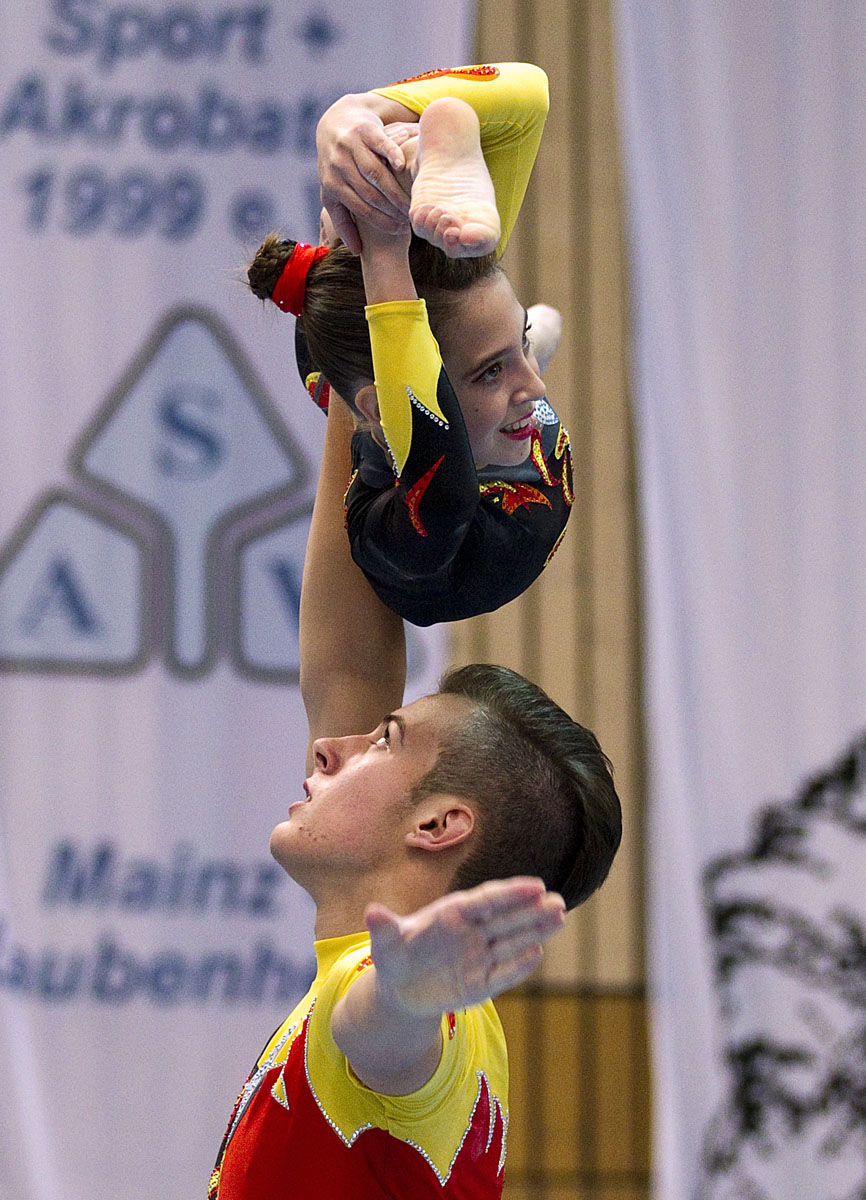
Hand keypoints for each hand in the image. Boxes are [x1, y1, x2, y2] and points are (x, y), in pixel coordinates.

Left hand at [317, 95, 413, 253]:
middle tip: (409, 217)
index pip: (361, 209)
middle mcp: (339, 164)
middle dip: (391, 208)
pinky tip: (403, 165)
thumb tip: (357, 251)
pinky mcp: (364, 130)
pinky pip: (380, 144)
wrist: (335, 124)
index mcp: (332, 184)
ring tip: (411, 201)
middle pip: (370, 193)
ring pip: (376, 172)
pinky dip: (391, 154)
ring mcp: (351, 146)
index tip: (399, 230)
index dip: (381, 222)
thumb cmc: (338, 167)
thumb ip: (343, 221)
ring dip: (395, 189)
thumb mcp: (334, 193)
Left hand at [365, 877, 565, 1016]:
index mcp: (453, 913)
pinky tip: (536, 954)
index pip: (487, 900)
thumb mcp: (385, 943)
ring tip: (559, 917)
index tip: (536, 885)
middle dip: (532, 911)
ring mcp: (480, 956)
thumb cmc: (394, 955)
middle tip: (559, 902)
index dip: (511, 893)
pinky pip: (503, 973)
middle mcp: (472, 931)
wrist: (400, 990)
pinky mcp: (482, 982)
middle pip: (507, 918)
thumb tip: (372, 912)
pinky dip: (518, 965)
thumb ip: (384, 928)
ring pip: (512, 940)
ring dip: (535, 931)